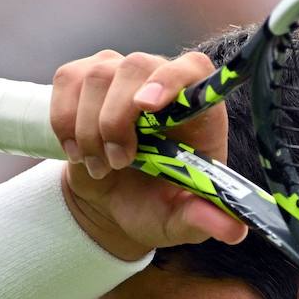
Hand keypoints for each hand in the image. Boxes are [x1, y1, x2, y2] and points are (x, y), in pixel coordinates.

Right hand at [49, 50, 247, 260]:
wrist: (114, 203)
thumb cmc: (155, 204)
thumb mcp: (181, 220)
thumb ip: (204, 219)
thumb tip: (234, 231)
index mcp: (197, 107)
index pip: (192, 69)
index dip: (170, 79)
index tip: (149, 107)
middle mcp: (160, 79)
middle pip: (135, 67)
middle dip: (117, 118)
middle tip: (119, 161)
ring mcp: (120, 73)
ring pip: (98, 76)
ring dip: (90, 128)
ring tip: (102, 166)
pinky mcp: (85, 79)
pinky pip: (67, 81)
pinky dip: (64, 120)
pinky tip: (78, 151)